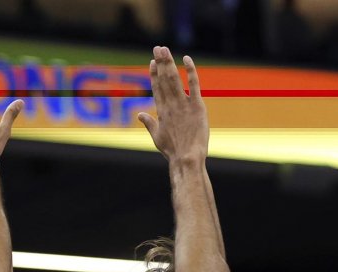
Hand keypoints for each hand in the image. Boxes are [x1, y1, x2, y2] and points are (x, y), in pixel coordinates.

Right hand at [138, 47, 208, 163]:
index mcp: (161, 112)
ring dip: (169, 63)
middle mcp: (170, 105)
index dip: (154, 74)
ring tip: (165, 50)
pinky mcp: (197, 106)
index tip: (152, 62)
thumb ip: (149, 123)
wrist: (186, 158)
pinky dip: (190, 71)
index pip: (156, 88)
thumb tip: (140, 115)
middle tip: (158, 48)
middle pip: (163, 79)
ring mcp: (183, 104)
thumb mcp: (157, 137)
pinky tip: (187, 59)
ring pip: (174, 79)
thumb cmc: (172, 150)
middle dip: (160, 62)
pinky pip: (194, 85)